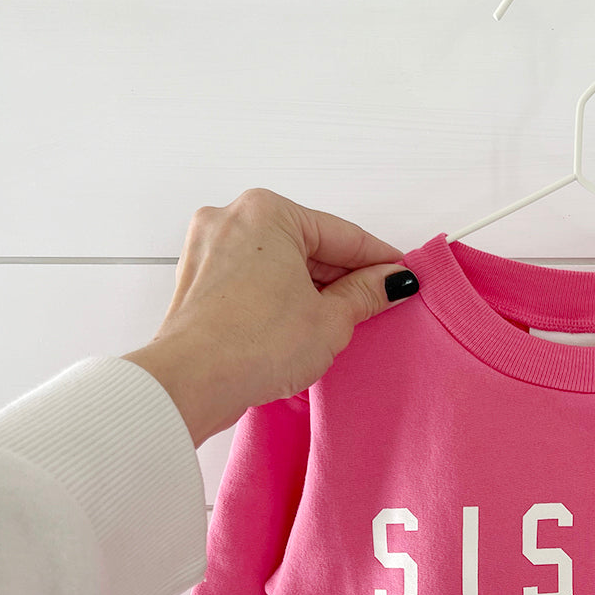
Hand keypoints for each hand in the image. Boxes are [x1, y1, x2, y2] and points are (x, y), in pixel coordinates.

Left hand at [122, 188, 418, 446]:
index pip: (342, 235)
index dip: (379, 260)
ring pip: (279, 262)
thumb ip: (366, 293)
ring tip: (340, 319)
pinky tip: (301, 322)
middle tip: (377, 302)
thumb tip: (391, 281)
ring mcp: (209, 247)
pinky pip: (253, 278)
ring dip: (311, 287)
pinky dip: (280, 294)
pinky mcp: (197, 279)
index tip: (402, 276)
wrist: (191, 383)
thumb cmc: (254, 344)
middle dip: (343, 275)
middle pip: (307, 244)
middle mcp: (232, 217)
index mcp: (268, 211)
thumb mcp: (331, 319)